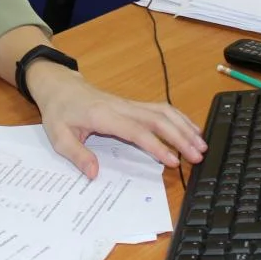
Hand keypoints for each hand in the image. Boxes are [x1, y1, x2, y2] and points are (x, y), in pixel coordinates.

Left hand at [26, 62, 206, 177]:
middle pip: (158, 119)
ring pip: (164, 111)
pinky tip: (191, 129)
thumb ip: (76, 155)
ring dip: (184, 126)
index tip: (173, 161)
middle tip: (198, 156)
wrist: (60, 85)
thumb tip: (94, 173)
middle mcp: (122, 107)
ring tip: (202, 144)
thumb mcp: (58, 136)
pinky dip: (179, 118)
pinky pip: (161, 109)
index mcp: (104, 116)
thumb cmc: (60, 111)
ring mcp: (130, 104)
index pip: (137, 131)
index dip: (157, 146)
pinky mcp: (133, 105)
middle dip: (181, 137)